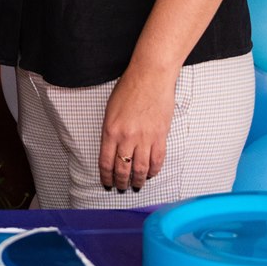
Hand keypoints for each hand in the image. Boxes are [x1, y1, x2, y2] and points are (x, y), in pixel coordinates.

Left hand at [99, 62, 177, 192]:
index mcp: (110, 131)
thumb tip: (113, 151)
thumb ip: (111, 132)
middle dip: (121, 182)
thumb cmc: (129, 89)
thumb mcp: (110, 111)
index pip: (106, 162)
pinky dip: (153, 170)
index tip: (107, 183)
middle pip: (123, 168)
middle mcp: (127, 138)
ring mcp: (145, 138)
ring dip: (138, 180)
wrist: (150, 77)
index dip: (106, 177)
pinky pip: (157, 159)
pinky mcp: (160, 135)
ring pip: (140, 168)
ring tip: (136, 185)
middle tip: (122, 188)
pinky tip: (150, 174)